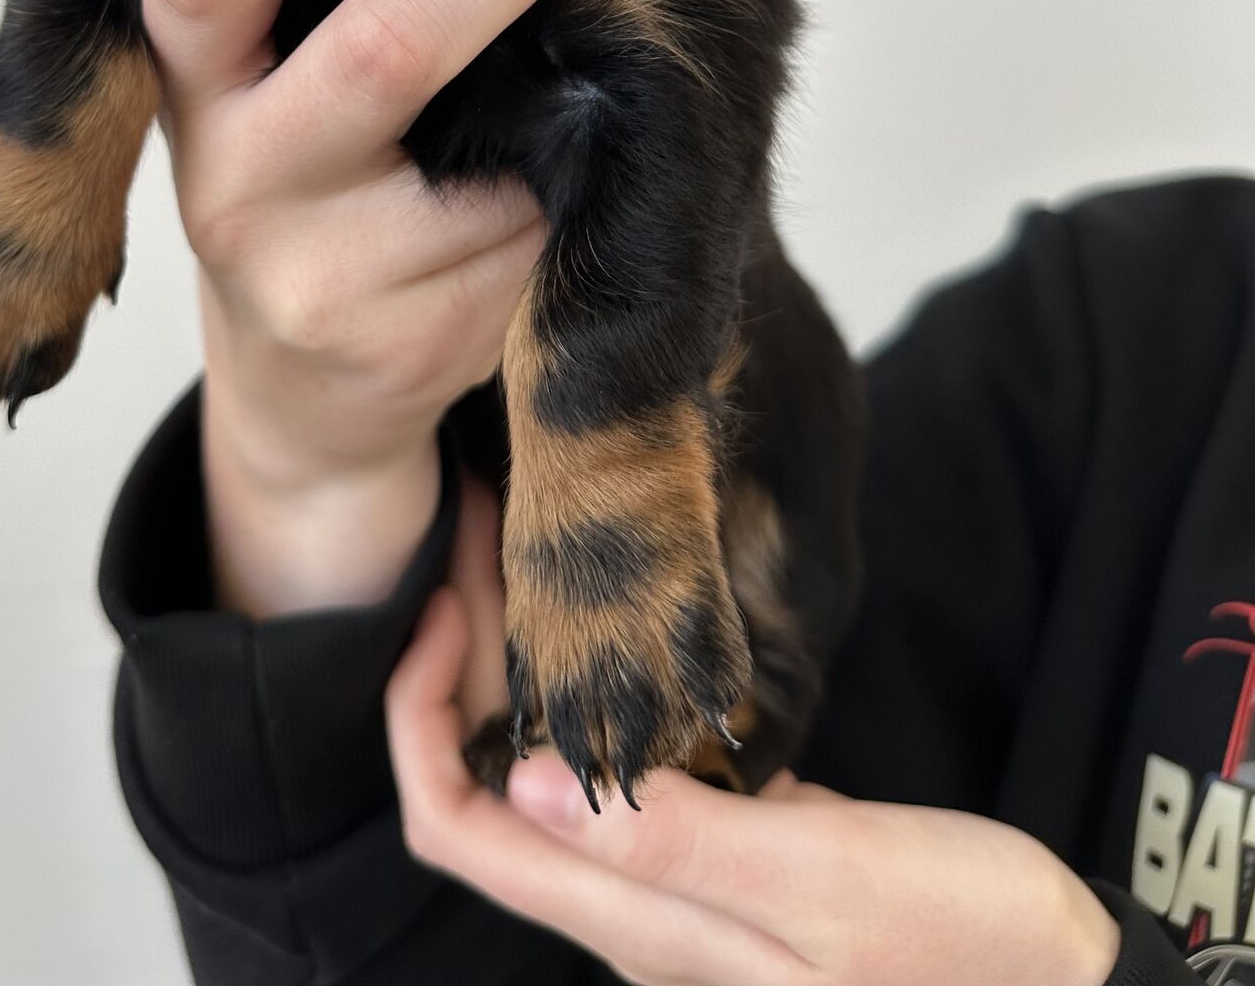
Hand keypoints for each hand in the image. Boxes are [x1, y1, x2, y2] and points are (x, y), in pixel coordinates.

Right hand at [142, 0, 657, 615]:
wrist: (299, 388)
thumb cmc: (301, 176)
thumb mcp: (258, 70)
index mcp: (191, 76)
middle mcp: (234, 178)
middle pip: (386, 46)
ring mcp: (316, 276)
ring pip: (495, 152)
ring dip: (574, 92)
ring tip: (609, 50)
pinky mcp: (405, 349)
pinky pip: (535, 238)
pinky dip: (579, 187)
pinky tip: (586, 171)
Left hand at [388, 543, 1121, 985]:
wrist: (1059, 984)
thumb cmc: (957, 939)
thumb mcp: (820, 880)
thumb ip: (677, 841)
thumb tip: (523, 780)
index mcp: (639, 925)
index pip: (458, 827)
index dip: (417, 717)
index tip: (443, 602)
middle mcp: (637, 912)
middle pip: (486, 789)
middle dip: (462, 662)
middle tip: (487, 535)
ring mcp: (682, 884)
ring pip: (546, 775)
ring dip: (522, 670)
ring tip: (531, 554)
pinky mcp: (730, 855)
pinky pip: (620, 775)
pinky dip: (596, 694)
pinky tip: (623, 627)